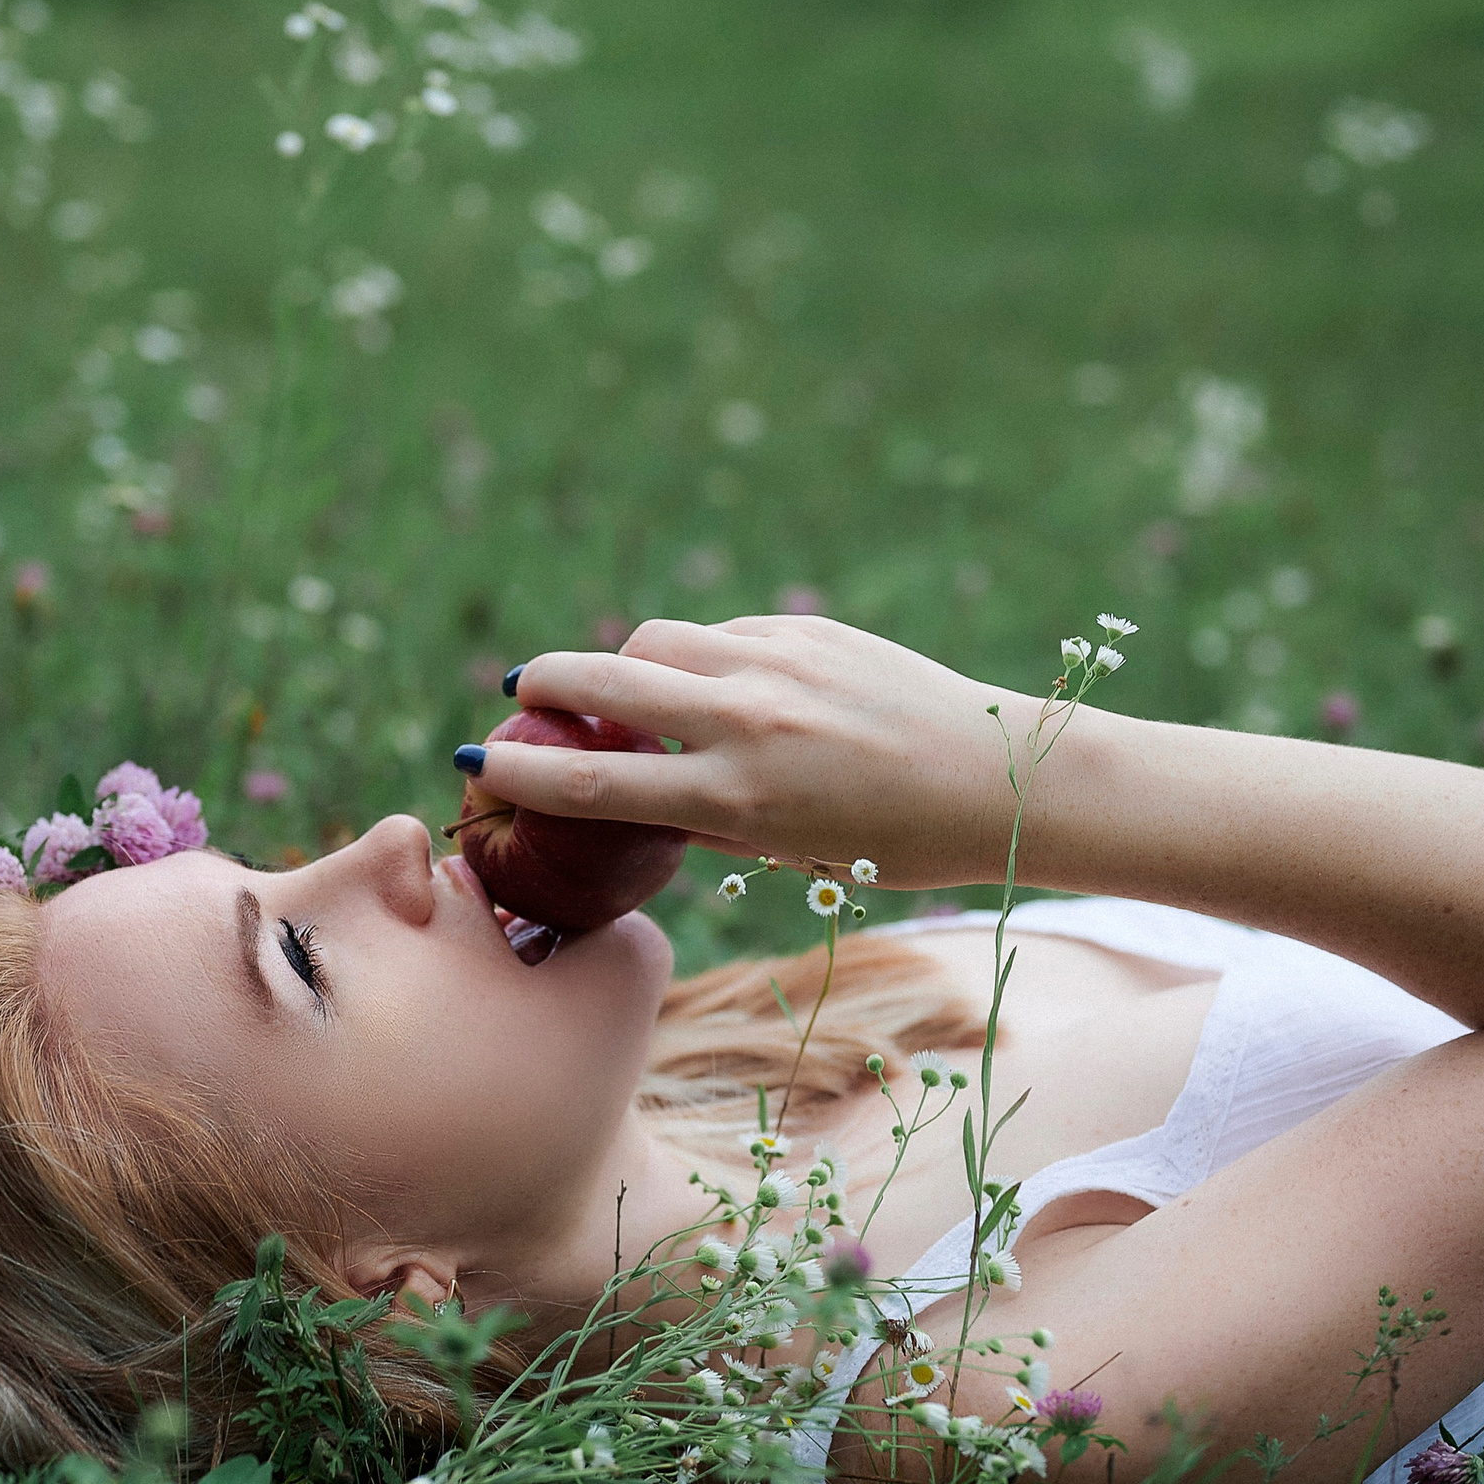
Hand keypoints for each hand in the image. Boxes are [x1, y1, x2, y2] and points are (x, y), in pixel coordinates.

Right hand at [464, 616, 1056, 890]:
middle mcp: (747, 722)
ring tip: (627, 689)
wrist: (1005, 778)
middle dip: (545, 680)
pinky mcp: (808, 628)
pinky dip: (704, 656)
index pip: (596, 779)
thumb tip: (635, 792)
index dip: (524, 771)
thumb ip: (708, 821)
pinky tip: (729, 687)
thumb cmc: (898, 841)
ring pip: (658, 640)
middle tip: (522, 690)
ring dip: (627, 661)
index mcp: (738, 799)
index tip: (478, 759)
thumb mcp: (793, 855)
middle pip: (603, 678)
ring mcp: (777, 664)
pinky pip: (724, 634)